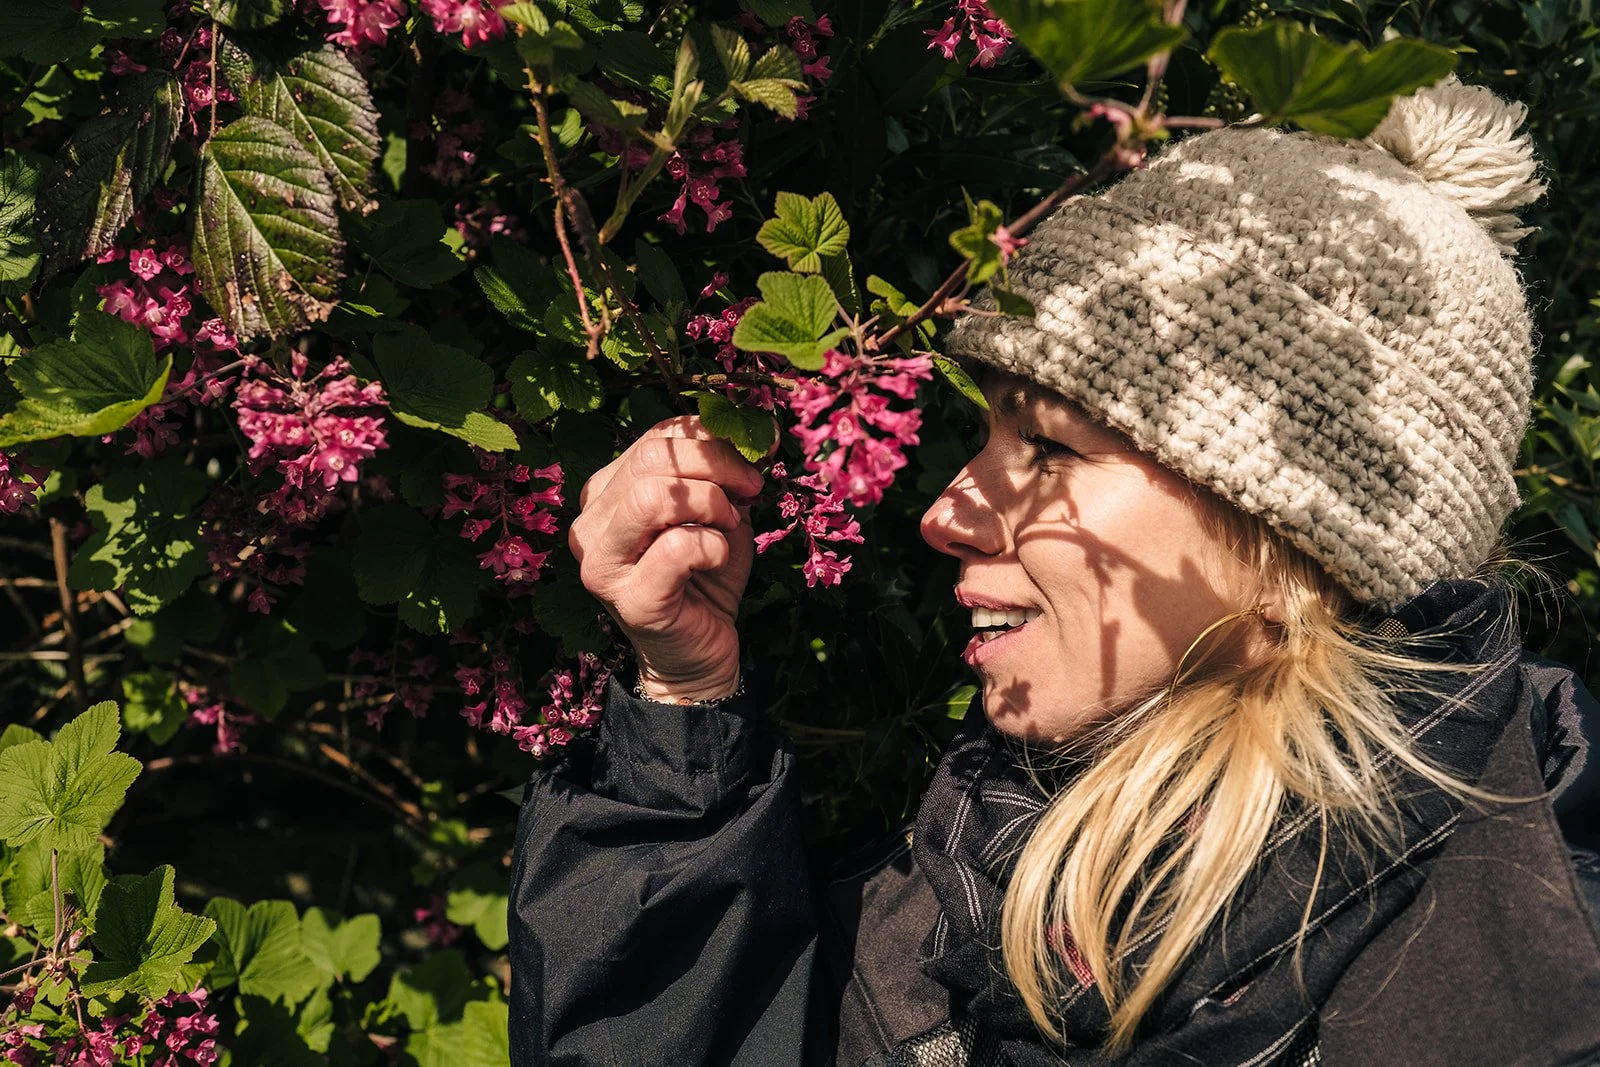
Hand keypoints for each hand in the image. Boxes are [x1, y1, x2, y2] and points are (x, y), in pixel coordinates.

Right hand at [569, 416, 763, 702]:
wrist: (701, 651)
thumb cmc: (707, 576)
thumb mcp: (718, 511)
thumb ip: (724, 470)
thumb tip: (756, 429)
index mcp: (606, 492)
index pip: (655, 437)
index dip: (712, 438)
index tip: (752, 463)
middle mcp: (590, 523)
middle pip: (652, 459)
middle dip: (716, 465)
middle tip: (749, 491)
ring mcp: (600, 563)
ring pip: (651, 495)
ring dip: (709, 502)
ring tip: (728, 525)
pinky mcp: (628, 598)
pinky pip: (676, 547)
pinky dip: (712, 545)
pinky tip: (717, 559)